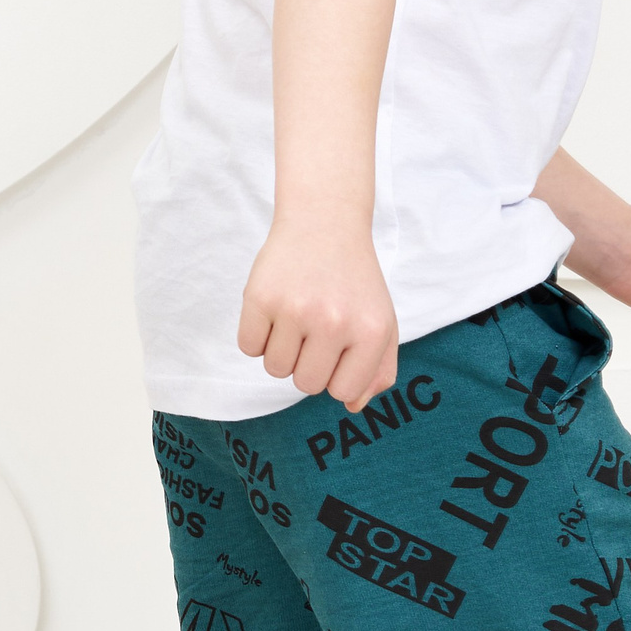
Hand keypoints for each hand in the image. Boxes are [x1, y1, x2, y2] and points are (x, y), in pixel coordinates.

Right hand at [238, 219, 399, 408]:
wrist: (324, 223)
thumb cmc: (354, 281)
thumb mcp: (382, 322)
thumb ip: (378, 370)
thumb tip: (353, 408)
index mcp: (371, 332)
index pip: (341, 393)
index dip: (335, 375)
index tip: (338, 347)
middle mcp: (335, 322)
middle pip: (305, 384)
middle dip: (307, 363)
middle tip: (314, 328)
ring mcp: (295, 309)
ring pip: (275, 369)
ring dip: (281, 350)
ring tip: (296, 317)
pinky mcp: (260, 296)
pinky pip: (248, 348)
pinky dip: (257, 336)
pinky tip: (274, 310)